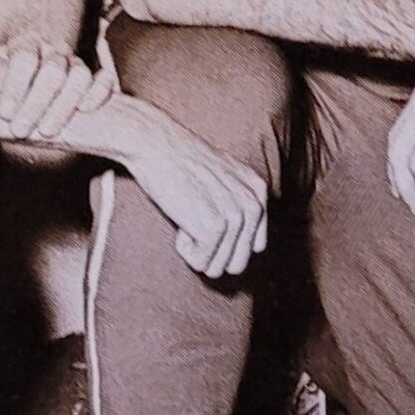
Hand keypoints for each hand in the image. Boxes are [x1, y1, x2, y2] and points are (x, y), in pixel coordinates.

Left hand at [0, 26, 118, 146]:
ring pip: (81, 76)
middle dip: (37, 102)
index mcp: (26, 46)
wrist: (27, 78)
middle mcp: (53, 52)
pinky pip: (105, 80)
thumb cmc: (1, 77)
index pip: (25, 58)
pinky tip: (85, 110)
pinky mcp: (94, 79)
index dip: (16, 86)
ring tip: (47, 131)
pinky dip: (99, 93)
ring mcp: (75, 64)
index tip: (4, 113)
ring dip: (65, 105)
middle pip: (53, 70)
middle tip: (20, 130)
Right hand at [119, 98, 269, 280]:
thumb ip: (241, 202)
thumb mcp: (225, 175)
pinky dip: (184, 249)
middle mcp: (253, 206)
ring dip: (196, 250)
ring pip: (218, 268)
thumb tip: (251, 246)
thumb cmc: (181, 163)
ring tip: (188, 216)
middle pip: (237, 263)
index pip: (254, 247)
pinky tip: (181, 221)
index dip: (224, 241)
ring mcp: (235, 217)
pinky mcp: (215, 228)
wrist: (156, 146)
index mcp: (258, 192)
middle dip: (212, 252)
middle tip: (195, 219)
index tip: (206, 214)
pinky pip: (200, 263)